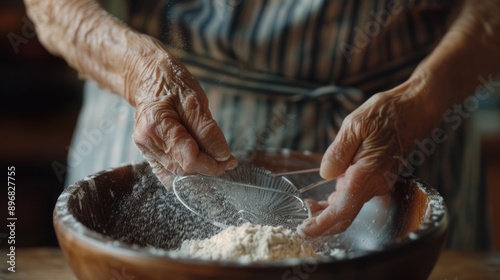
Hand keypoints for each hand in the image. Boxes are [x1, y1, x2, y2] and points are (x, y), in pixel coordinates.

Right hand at [129, 37, 236, 183]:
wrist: (148, 76)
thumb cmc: (171, 83)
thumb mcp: (194, 100)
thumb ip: (207, 130)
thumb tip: (223, 155)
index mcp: (156, 127)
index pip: (189, 159)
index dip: (213, 164)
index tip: (230, 160)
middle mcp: (147, 143)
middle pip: (184, 169)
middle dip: (209, 168)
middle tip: (228, 160)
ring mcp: (146, 149)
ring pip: (179, 173)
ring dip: (200, 170)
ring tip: (217, 159)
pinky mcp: (149, 153)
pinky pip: (169, 173)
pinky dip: (187, 173)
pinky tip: (201, 165)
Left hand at [299, 77, 437, 236]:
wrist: (415, 110)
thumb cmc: (387, 114)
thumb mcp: (355, 125)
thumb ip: (338, 152)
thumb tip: (326, 174)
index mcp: (367, 173)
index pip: (342, 209)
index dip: (322, 224)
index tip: (304, 230)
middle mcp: (375, 184)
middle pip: (345, 215)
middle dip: (322, 222)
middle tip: (300, 222)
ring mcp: (378, 183)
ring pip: (350, 207)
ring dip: (328, 212)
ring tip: (306, 207)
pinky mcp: (378, 179)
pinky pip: (356, 197)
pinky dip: (339, 202)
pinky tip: (324, 199)